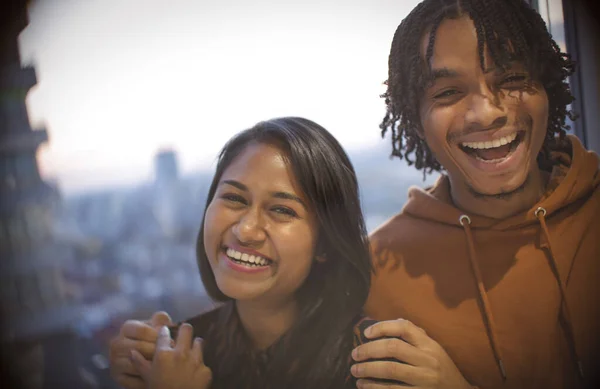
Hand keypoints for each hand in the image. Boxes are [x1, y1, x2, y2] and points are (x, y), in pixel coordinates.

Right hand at [109, 311, 172, 388]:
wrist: (139, 356)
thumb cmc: (151, 338)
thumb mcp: (155, 326)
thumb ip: (161, 320)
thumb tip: (166, 322)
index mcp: (127, 327)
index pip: (142, 330)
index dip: (159, 336)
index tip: (172, 342)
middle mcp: (117, 343)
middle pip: (140, 348)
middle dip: (159, 352)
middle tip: (172, 356)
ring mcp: (115, 361)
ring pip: (136, 365)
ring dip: (153, 367)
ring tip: (165, 366)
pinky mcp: (117, 376)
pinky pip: (133, 380)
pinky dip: (146, 381)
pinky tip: (156, 378)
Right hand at [131, 324, 211, 388]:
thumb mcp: (147, 377)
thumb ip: (139, 363)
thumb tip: (132, 352)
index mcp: (164, 354)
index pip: (165, 333)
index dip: (165, 331)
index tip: (165, 331)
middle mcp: (181, 353)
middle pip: (186, 329)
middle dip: (184, 330)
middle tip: (183, 335)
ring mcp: (196, 360)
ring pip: (199, 342)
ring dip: (195, 345)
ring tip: (191, 350)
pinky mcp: (206, 370)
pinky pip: (204, 362)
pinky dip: (200, 366)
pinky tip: (196, 371)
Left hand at [351, 319, 471, 388]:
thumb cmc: (442, 368)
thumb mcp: (434, 349)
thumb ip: (416, 336)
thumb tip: (391, 322)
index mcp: (429, 345)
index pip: (404, 328)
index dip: (382, 327)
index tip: (366, 333)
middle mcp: (428, 360)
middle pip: (393, 348)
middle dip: (369, 350)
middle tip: (354, 354)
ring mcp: (424, 380)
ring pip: (391, 370)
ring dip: (368, 370)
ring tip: (355, 370)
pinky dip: (375, 387)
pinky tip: (364, 386)